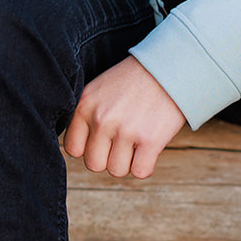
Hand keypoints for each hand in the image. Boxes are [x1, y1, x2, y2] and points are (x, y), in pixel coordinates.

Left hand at [64, 55, 185, 179]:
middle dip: (108, 157)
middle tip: (121, 141)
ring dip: (128, 161)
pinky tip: (149, 147)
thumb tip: (77, 152)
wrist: (168, 69)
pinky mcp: (150, 140)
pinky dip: (145, 165)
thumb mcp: (99, 90)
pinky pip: (140, 172)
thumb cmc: (132, 82)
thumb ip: (85, 117)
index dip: (88, 148)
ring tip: (136, 140)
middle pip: (94, 164)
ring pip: (116, 170)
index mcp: (85, 105)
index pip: (73, 148)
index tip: (102, 139)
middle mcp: (102, 118)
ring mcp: (126, 130)